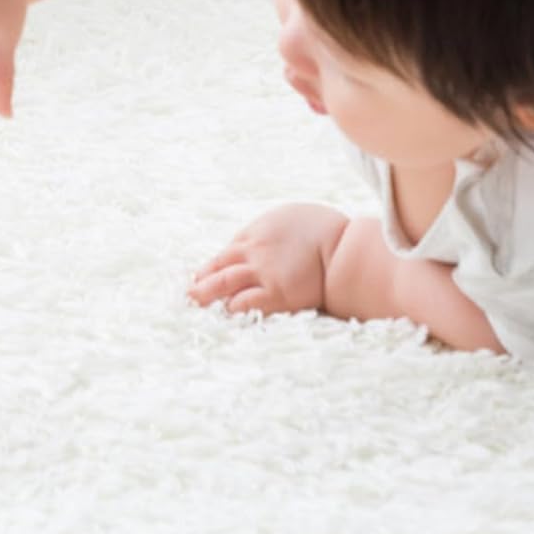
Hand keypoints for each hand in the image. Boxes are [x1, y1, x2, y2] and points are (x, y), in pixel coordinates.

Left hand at [187, 202, 350, 317]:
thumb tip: (281, 232)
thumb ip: (280, 229)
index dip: (217, 264)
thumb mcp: (294, 218)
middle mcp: (254, 250)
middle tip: (188, 291)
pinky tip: (225, 315)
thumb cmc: (327, 229)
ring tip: (194, 302)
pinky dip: (233, 308)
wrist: (344, 245)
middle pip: (219, 264)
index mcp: (258, 232)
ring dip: (207, 292)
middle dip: (202, 278)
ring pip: (225, 281)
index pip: (230, 250)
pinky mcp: (276, 293)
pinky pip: (246, 302)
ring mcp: (262, 272)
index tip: (206, 274)